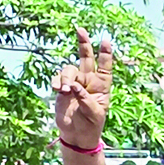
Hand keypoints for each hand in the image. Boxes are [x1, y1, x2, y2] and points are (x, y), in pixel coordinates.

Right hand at [51, 28, 112, 149]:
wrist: (76, 134)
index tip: (105, 40)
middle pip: (86, 57)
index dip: (105, 54)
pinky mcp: (62, 87)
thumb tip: (75, 86)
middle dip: (83, 43)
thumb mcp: (94, 114)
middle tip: (80, 30)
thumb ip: (86, 99)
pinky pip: (58, 78)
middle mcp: (89, 81)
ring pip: (69, 69)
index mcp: (102, 86)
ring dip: (66, 77)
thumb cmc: (91, 125)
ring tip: (66, 90)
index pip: (105, 66)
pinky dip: (57, 81)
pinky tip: (60, 90)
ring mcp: (74, 83)